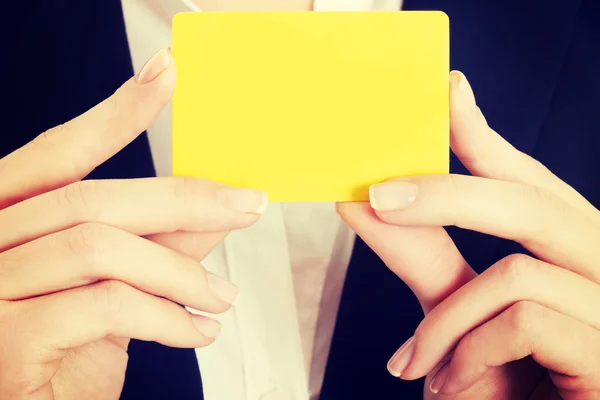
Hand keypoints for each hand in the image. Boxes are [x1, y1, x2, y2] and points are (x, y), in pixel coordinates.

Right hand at [0, 48, 266, 399]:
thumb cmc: (67, 354)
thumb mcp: (116, 288)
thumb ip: (157, 244)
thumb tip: (214, 205)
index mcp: (9, 219)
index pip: (58, 153)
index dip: (114, 113)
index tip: (164, 74)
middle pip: (93, 198)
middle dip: (184, 200)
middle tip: (247, 204)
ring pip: (101, 248)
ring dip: (181, 273)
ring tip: (223, 297)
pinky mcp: (7, 338)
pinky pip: (105, 305)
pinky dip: (166, 318)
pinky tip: (198, 333)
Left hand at [338, 71, 599, 398]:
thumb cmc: (493, 388)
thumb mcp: (455, 315)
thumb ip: (423, 257)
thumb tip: (363, 200)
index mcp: (572, 258)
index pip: (535, 184)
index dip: (490, 140)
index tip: (449, 94)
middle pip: (535, 204)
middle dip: (447, 197)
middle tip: (374, 196)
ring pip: (517, 273)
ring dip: (445, 324)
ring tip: (415, 364)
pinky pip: (524, 321)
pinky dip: (467, 352)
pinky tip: (451, 385)